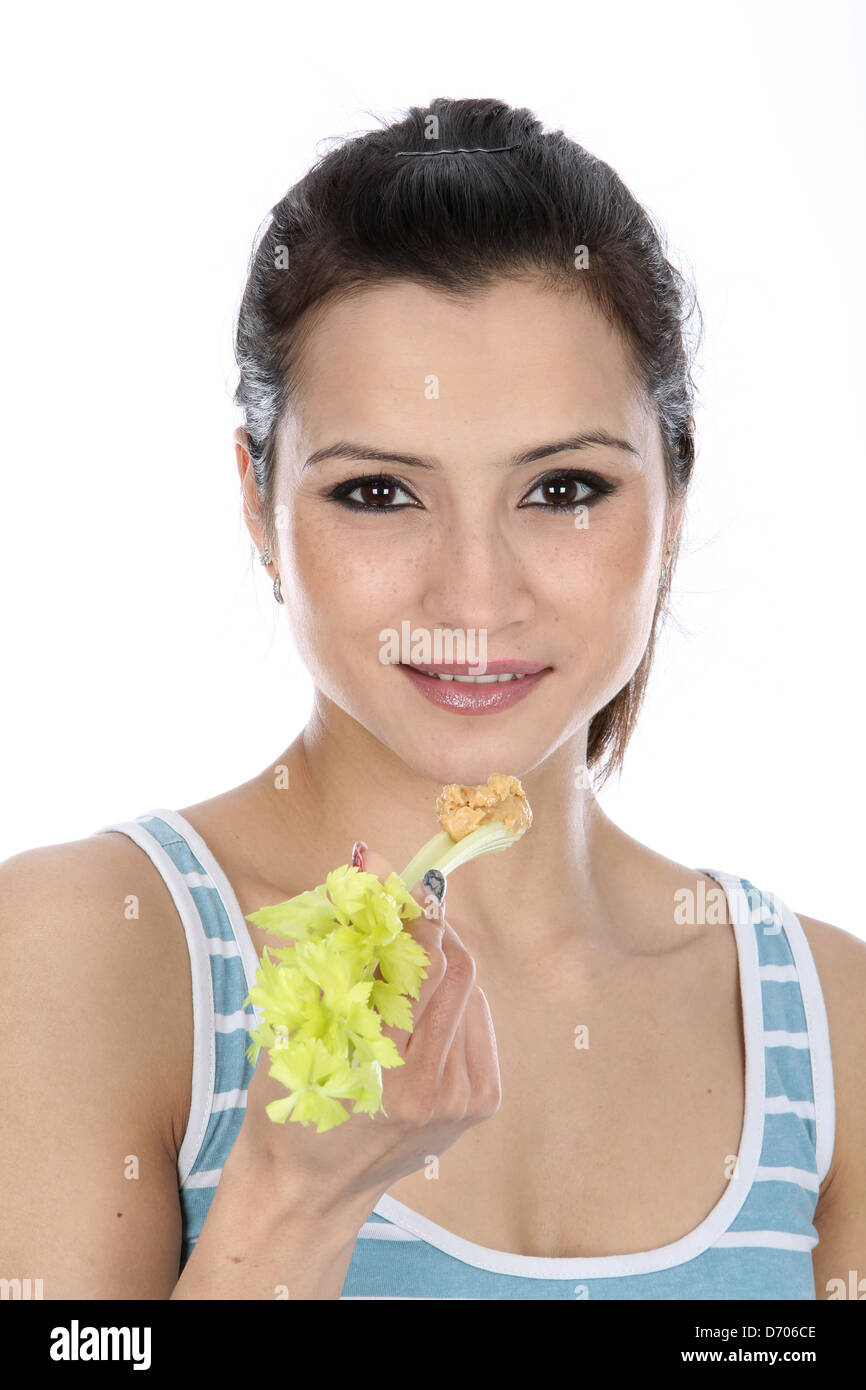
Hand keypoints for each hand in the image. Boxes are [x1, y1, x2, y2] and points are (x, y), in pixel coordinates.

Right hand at [233, 846, 500, 1215]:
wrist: (311, 1189)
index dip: (407, 911)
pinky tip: (420, 1007)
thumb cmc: (289, 1101)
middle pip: (454, 970)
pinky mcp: (481, 1101)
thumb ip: (332, 950)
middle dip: (430, 925)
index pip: (414, 966)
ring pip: (469, 990)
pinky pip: (477, 1020)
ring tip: (403, 955)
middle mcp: (430, 1089)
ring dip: (439, 958)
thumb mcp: (294, 1028)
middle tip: (405, 901)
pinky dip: (452, 998)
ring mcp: (462, 1099)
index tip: (394, 876)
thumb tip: (363, 868)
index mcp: (378, 1073)